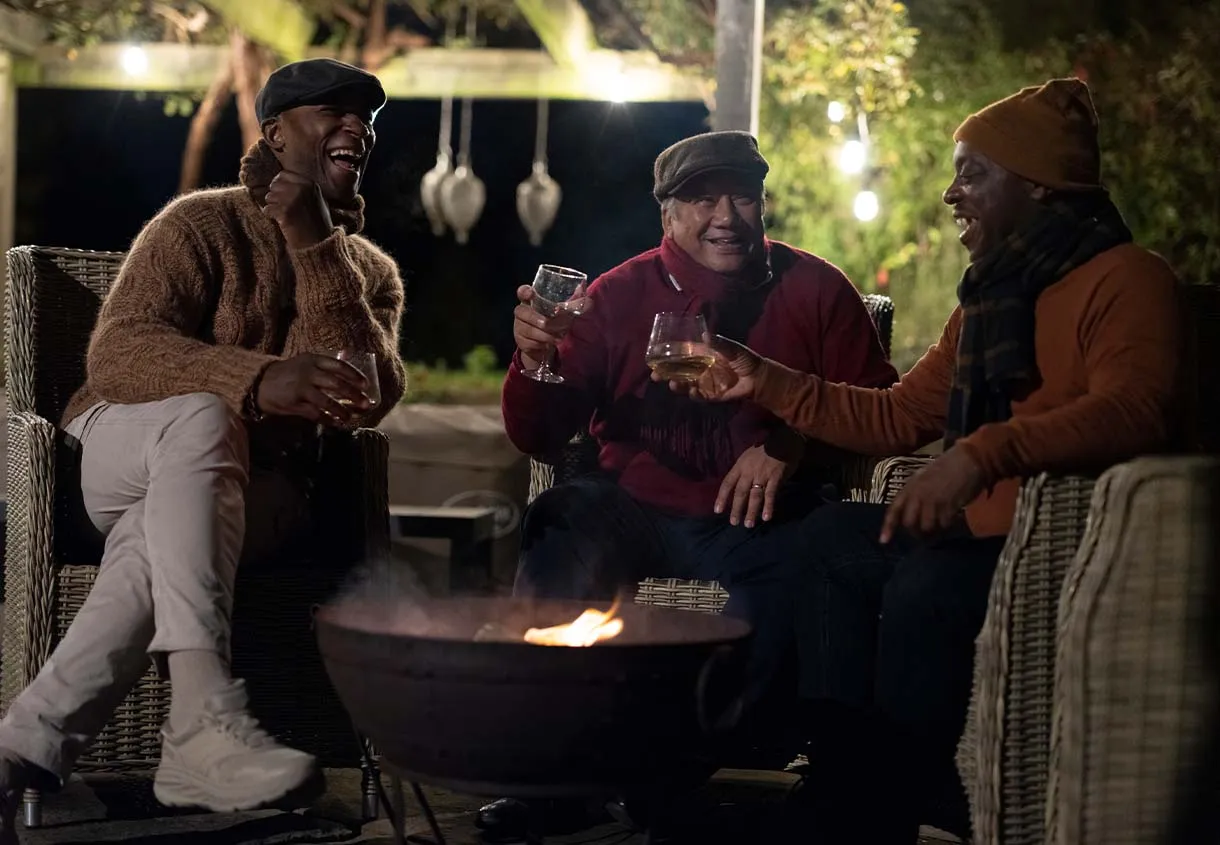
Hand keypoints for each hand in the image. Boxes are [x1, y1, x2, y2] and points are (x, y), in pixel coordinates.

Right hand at [256, 353, 370, 423]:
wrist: (260, 382)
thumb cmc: (288, 372)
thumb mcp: (306, 361)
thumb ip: (326, 361)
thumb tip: (348, 353)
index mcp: (313, 360)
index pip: (339, 366)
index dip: (354, 375)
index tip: (365, 385)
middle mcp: (308, 372)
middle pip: (337, 384)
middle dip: (354, 395)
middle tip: (366, 403)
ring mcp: (301, 388)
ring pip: (327, 401)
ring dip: (342, 411)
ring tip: (350, 417)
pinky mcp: (294, 403)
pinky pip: (316, 413)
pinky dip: (328, 419)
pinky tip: (335, 423)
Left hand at [263, 170, 333, 249]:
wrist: (319, 244)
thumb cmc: (317, 224)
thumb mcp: (317, 200)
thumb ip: (303, 188)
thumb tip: (281, 180)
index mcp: (309, 184)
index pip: (283, 175)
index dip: (279, 184)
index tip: (281, 195)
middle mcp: (301, 188)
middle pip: (274, 184)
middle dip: (274, 195)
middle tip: (281, 207)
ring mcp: (293, 199)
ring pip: (269, 196)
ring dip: (272, 206)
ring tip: (282, 215)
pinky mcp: (284, 212)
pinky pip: (267, 209)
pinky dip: (270, 216)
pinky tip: (280, 222)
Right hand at [513, 285, 592, 370]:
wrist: (545, 344)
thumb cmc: (554, 322)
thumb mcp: (564, 313)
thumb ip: (574, 306)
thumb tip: (588, 301)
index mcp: (532, 301)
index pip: (523, 292)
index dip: (524, 292)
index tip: (530, 293)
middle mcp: (522, 312)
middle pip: (523, 312)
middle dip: (538, 319)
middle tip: (548, 324)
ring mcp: (519, 327)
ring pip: (528, 329)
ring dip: (544, 334)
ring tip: (558, 337)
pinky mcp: (521, 341)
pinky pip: (530, 342)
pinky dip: (541, 344)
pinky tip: (549, 344)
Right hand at [652, 335, 763, 402]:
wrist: (758, 378)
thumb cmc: (745, 359)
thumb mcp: (733, 349)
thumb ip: (719, 343)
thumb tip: (705, 334)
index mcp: (702, 355)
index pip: (682, 354)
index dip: (669, 355)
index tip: (656, 357)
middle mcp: (700, 368)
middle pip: (678, 370)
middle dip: (666, 372)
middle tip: (655, 375)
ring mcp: (704, 382)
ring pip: (685, 383)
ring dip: (677, 384)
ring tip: (672, 383)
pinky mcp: (710, 394)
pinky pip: (698, 396)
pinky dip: (693, 395)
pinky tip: (692, 392)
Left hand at [716, 445, 796, 527]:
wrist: (784, 440)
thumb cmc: (765, 449)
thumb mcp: (748, 457)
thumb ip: (743, 471)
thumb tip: (737, 488)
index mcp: (740, 466)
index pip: (727, 483)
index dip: (722, 497)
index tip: (718, 511)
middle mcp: (749, 471)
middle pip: (740, 492)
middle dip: (736, 508)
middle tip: (734, 523)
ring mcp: (762, 474)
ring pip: (754, 496)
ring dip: (751, 511)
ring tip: (748, 524)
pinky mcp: (776, 477)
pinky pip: (771, 494)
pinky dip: (768, 506)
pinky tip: (766, 517)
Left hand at [880, 446, 986, 543]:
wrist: (967, 460)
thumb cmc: (946, 467)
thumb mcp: (923, 477)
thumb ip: (914, 493)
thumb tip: (910, 512)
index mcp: (909, 487)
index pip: (894, 510)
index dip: (888, 527)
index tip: (884, 541)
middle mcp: (917, 495)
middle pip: (909, 523)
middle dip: (915, 532)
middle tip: (924, 534)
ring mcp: (932, 502)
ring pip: (926, 527)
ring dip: (932, 532)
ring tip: (939, 529)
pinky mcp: (948, 507)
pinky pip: (943, 525)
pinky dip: (946, 527)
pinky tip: (951, 522)